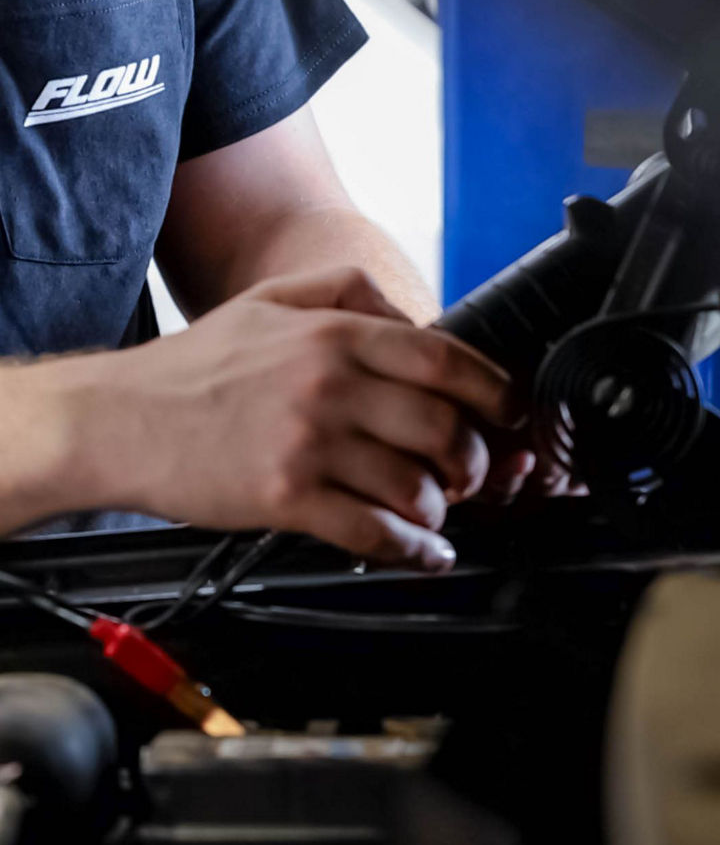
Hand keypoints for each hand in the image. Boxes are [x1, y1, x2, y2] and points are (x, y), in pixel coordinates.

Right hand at [49, 267, 531, 569]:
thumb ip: (349, 293)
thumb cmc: (197, 365)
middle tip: (471, 474)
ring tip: (433, 511)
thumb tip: (421, 322)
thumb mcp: (272, 301)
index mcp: (335, 334)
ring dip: (441, 509)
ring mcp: (309, 444)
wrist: (118, 418)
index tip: (512, 415)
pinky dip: (413, 550)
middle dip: (475, 462)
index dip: (497, 394)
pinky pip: (374, 533)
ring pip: (417, 488)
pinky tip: (421, 551)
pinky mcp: (285, 498)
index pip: (449, 361)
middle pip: (446, 429)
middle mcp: (330, 385)